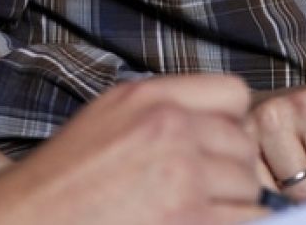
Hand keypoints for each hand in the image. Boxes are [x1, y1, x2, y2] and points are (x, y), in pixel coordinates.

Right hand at [0, 75, 264, 224]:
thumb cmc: (58, 186)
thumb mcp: (106, 120)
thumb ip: (163, 111)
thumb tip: (224, 125)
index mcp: (148, 98)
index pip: (233, 94)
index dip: (229, 125)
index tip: (213, 149)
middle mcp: (169, 127)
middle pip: (244, 145)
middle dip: (227, 172)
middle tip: (193, 195)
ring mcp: (182, 175)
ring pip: (247, 188)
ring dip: (228, 207)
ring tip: (185, 215)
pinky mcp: (191, 219)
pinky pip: (245, 221)